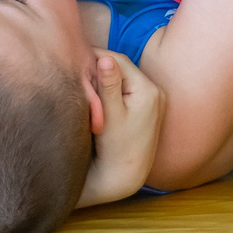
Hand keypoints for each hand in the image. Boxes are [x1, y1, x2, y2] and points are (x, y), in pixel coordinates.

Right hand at [77, 51, 166, 206]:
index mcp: (148, 90)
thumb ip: (108, 85)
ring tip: (87, 85)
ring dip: (106, 78)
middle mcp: (156, 92)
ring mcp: (155, 99)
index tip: (76, 60)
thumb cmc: (114, 148)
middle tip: (78, 73)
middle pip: (122, 69)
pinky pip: (128, 89)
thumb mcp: (109, 115)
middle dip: (101, 68)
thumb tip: (105, 57)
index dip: (96, 57)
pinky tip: (100, 97)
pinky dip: (114, 89)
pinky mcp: (150, 107)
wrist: (125, 175)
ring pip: (124, 78)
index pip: (118, 61)